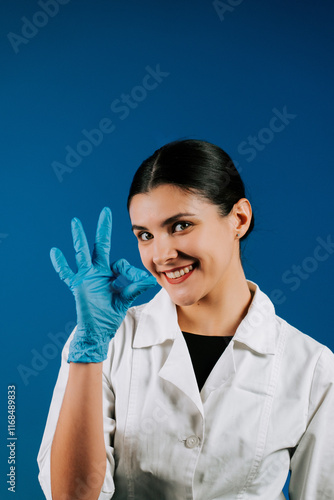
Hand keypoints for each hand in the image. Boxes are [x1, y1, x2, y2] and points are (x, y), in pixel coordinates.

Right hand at [50, 207, 156, 362]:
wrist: (98, 331)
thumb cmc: (110, 315)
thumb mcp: (125, 299)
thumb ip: (135, 288)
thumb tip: (150, 280)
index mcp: (110, 274)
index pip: (119, 263)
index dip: (129, 270)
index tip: (140, 281)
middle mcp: (97, 272)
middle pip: (100, 245)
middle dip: (103, 229)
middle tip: (105, 211)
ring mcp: (86, 277)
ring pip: (82, 253)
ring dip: (80, 237)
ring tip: (76, 222)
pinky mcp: (77, 286)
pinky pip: (67, 273)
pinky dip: (60, 264)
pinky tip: (54, 252)